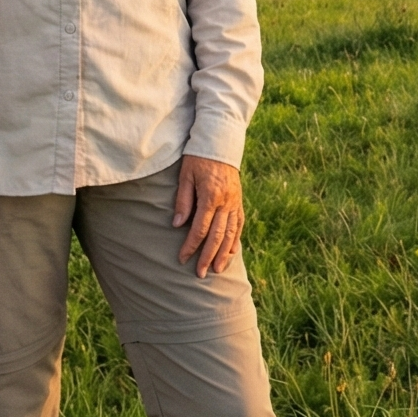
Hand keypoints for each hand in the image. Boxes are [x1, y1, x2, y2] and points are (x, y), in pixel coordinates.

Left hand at [170, 154, 244, 277]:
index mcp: (211, 196)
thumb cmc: (198, 158)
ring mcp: (235, 202)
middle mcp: (226, 202)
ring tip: (217, 270)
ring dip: (224, 253)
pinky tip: (232, 252)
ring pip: (231, 233)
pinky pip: (239, 224)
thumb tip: (177, 225)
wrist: (220, 142)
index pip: (200, 228)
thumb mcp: (185, 176)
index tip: (182, 258)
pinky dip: (235, 240)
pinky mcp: (239, 200)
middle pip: (218, 236)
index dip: (191, 245)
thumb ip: (183, 201)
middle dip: (208, 256)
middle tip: (200, 274)